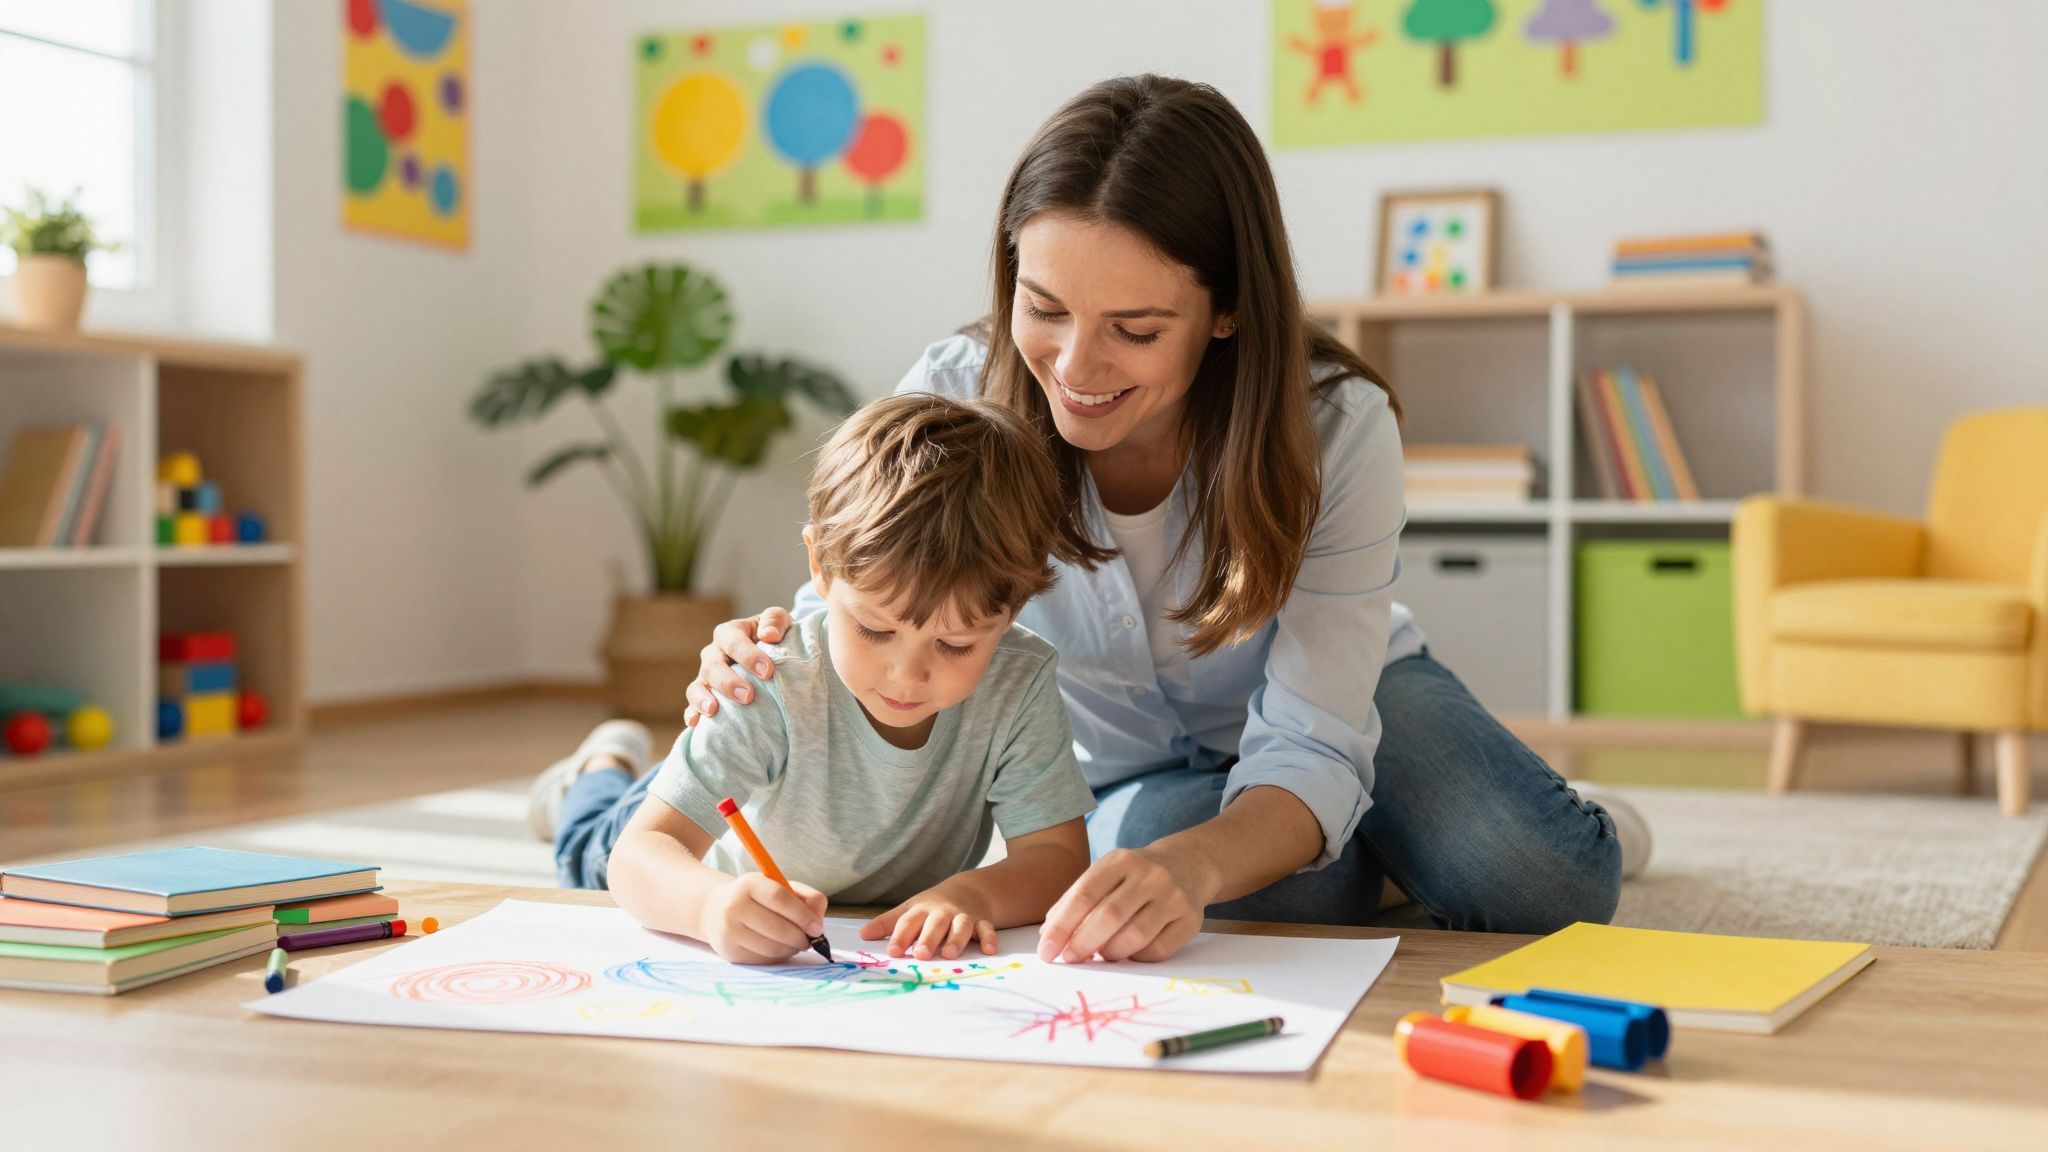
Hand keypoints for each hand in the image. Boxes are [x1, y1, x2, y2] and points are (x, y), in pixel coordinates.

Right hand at [683, 607, 792, 726]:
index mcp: (730, 633)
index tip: (768, 671)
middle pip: (713, 666)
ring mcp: (706, 676)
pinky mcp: (705, 695)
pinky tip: (695, 723)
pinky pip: (692, 705)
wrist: (771, 653)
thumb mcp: (779, 622)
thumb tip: (768, 635)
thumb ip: (775, 620)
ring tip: (713, 710)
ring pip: (697, 686)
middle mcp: (714, 654)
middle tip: (748, 696)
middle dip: (729, 682)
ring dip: (703, 698)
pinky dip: (692, 713)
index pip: (733, 641)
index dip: (749, 655)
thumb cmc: (774, 636)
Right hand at [696, 874, 828, 963]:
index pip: (780, 899)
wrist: (715, 909)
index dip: (803, 916)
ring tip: (796, 944)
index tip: (817, 928)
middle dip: (800, 938)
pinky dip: (778, 957)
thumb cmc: (756, 897)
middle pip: (778, 928)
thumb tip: (818, 924)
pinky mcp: (728, 951)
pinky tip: (780, 949)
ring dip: (791, 949)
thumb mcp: (778, 886)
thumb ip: (805, 898)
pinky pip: (762, 959)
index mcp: (749, 884)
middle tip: (809, 940)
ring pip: (772, 947)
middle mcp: (734, 906)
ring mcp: (728, 930)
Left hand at [860, 890, 997, 959]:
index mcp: (922, 910)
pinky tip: (989, 950)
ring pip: (960, 926)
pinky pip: (987, 929)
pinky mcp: (982, 921)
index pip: (908, 922)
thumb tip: (862, 935)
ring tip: (949, 954)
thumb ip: (888, 923)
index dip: (900, 936)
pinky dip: (989, 938)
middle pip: (934, 925)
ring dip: (956, 939)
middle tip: (920, 954)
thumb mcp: (910, 910)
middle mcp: (942, 912)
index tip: (892, 952)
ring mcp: (963, 916)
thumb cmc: (933, 906)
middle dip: (928, 939)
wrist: (970, 890)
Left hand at [1036, 847, 1212, 963]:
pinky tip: (1129, 953)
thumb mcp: (1105, 875)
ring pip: (1135, 936)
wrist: (1188, 865)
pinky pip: (1158, 950)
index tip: (1046, 951)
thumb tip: (1047, 935)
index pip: (1084, 894)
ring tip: (1101, 954)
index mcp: (1121, 860)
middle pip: (1109, 916)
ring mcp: (1173, 896)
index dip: (1062, 926)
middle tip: (1069, 960)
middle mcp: (1150, 875)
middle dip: (1082, 944)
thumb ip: (1074, 901)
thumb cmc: (1133, 877)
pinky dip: (1136, 958)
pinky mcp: (1191, 920)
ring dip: (1110, 953)